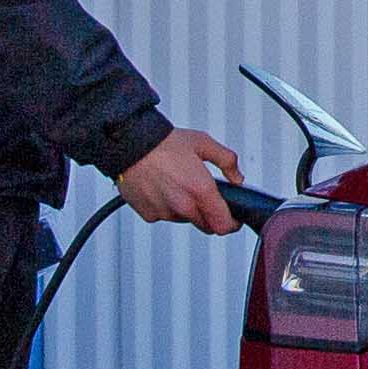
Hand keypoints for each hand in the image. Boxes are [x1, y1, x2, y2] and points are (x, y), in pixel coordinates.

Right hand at [113, 124, 246, 232]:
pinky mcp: (149, 214)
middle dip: (210, 215)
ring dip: (187, 210)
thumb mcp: (203, 143)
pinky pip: (165, 216)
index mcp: (200, 190)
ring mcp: (165, 212)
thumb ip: (227, 161)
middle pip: (206, 226)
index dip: (231, 224)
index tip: (232, 219)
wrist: (130, 144)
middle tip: (204, 195)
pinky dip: (167, 207)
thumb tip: (237, 177)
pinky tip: (162, 188)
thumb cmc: (163, 143)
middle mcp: (183, 206)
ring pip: (185, 220)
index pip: (223, 225)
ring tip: (178, 185)